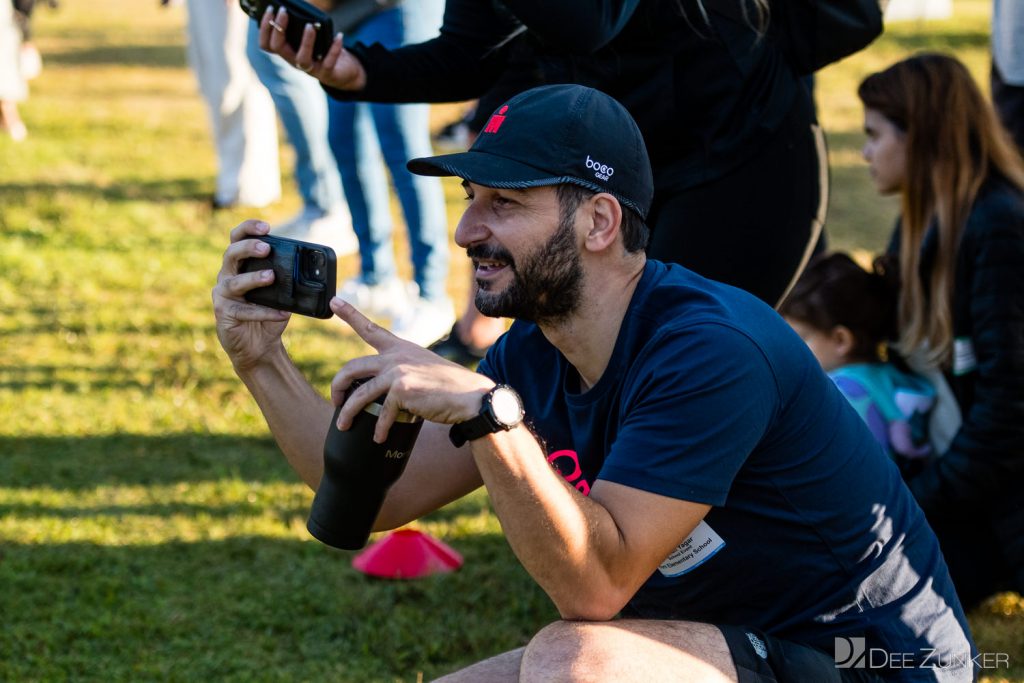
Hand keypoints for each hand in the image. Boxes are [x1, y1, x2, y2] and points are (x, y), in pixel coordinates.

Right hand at [212, 220, 291, 371]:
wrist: (259, 345)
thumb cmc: (269, 313)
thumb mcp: (281, 293)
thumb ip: (288, 279)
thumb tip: (312, 270)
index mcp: (240, 265)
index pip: (237, 239)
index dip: (248, 229)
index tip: (266, 226)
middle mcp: (227, 276)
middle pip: (231, 254)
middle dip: (248, 248)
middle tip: (267, 248)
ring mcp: (223, 295)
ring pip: (233, 282)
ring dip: (253, 278)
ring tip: (271, 276)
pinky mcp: (224, 314)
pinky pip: (243, 311)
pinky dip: (264, 311)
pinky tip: (281, 313)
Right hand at [258, 7, 367, 90]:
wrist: (343, 70)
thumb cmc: (323, 49)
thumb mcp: (310, 37)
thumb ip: (301, 27)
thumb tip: (297, 9)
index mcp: (288, 51)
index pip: (267, 44)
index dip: (265, 28)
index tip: (271, 9)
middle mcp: (295, 61)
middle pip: (279, 48)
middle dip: (279, 28)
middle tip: (284, 11)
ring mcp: (310, 69)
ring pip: (302, 59)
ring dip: (305, 41)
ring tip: (309, 26)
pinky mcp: (327, 74)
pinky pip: (329, 63)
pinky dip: (334, 49)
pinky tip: (339, 36)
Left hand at [329, 299, 495, 442]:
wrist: (471, 397)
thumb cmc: (450, 389)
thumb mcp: (424, 369)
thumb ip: (404, 372)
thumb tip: (385, 391)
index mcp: (401, 348)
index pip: (370, 329)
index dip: (350, 314)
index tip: (334, 301)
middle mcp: (396, 356)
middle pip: (352, 367)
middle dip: (338, 385)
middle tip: (336, 399)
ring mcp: (398, 372)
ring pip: (359, 392)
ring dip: (348, 412)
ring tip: (344, 424)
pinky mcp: (402, 390)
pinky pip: (380, 413)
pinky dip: (378, 429)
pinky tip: (378, 437)